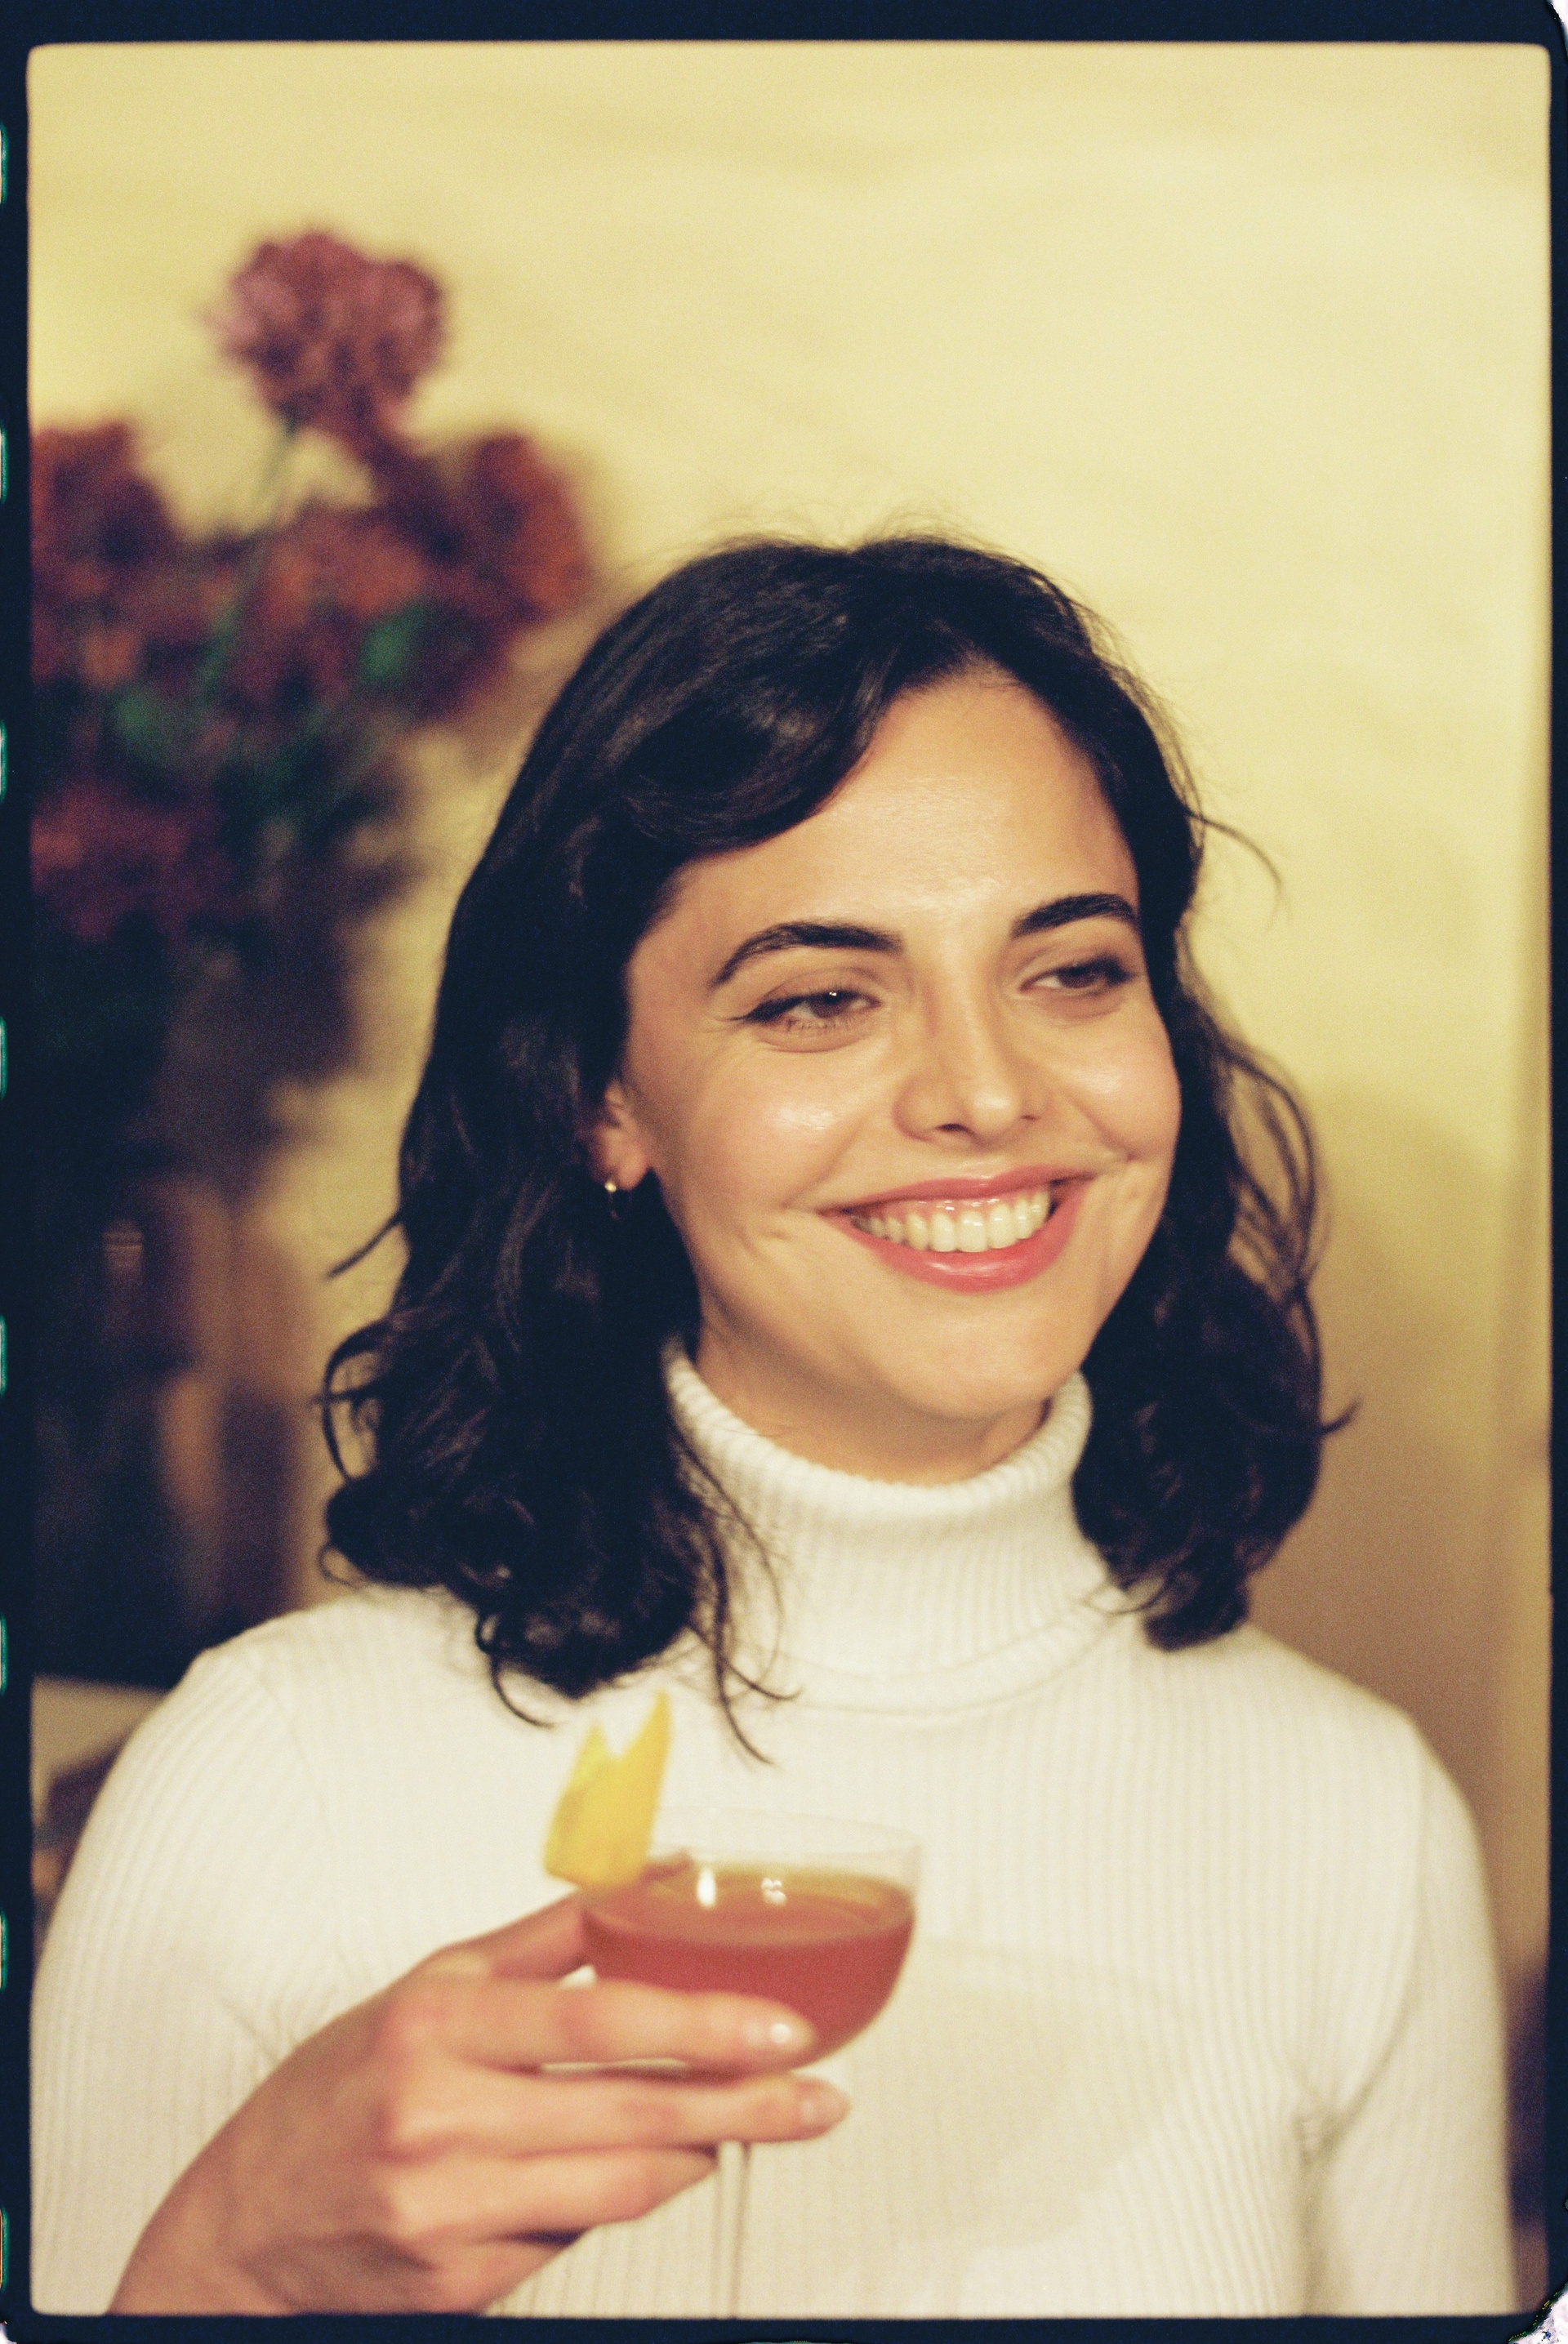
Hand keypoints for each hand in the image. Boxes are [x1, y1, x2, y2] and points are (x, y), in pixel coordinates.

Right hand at [109, 1893, 845, 2312]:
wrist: (241, 2231)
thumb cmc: (337, 2095)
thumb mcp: (428, 1990)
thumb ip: (545, 1939)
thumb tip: (647, 1877)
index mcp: (436, 2029)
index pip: (597, 2020)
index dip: (703, 2027)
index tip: (782, 2029)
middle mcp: (441, 2120)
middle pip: (629, 2114)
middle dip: (743, 2107)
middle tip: (818, 2098)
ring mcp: (450, 2210)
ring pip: (618, 2186)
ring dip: (694, 2154)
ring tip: (743, 2125)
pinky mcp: (460, 2282)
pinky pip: (574, 2236)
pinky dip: (619, 2198)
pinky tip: (645, 2171)